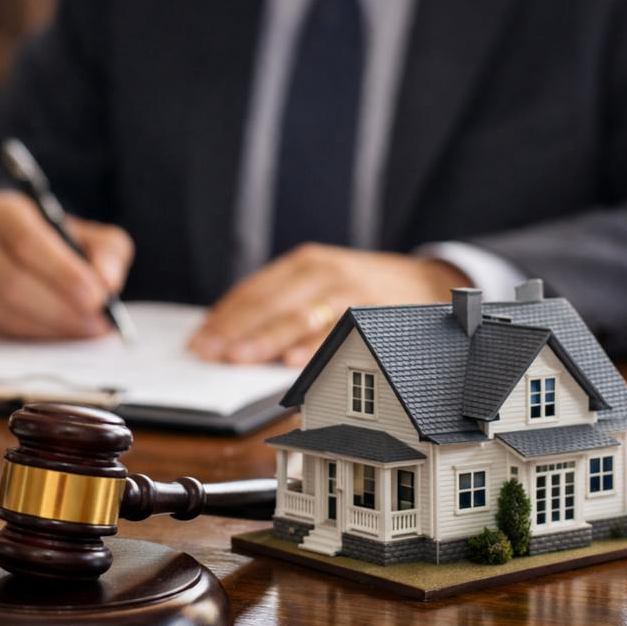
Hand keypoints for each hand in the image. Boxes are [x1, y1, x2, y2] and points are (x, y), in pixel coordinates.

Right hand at [0, 190, 133, 338]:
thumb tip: (108, 282)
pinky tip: (61, 333)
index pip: (26, 242)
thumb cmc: (57, 244)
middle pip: (12, 282)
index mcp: (3, 211)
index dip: (63, 273)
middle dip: (60, 309)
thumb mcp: (89, 235)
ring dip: (50, 327)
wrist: (16, 253)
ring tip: (86, 330)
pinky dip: (35, 337)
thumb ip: (107, 253)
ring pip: (3, 311)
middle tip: (97, 323)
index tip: (97, 297)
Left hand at [188, 243, 468, 367]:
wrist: (428, 281)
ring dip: (266, 341)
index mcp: (303, 263)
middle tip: (210, 355)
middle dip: (236, 332)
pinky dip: (314, 347)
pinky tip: (292, 362)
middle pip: (270, 304)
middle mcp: (323, 271)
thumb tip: (232, 340)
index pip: (254, 291)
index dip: (223, 317)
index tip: (198, 342)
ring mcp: (349, 289)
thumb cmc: (363, 290)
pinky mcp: (373, 312)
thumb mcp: (322, 283)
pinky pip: (338, 332)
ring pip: (299, 316)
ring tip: (238, 359)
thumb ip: (285, 303)